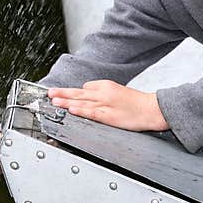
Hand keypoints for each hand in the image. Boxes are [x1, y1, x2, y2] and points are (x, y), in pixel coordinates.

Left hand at [47, 80, 168, 130]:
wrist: (154, 109)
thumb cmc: (137, 103)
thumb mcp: (118, 91)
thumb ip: (102, 93)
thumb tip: (86, 92)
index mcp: (106, 86)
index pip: (85, 88)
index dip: (72, 93)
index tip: (60, 94)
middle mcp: (104, 93)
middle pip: (79, 93)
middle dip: (62, 93)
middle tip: (49, 93)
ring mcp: (106, 104)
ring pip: (82, 101)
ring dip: (67, 101)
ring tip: (54, 101)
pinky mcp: (110, 116)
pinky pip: (92, 112)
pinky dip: (81, 110)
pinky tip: (72, 109)